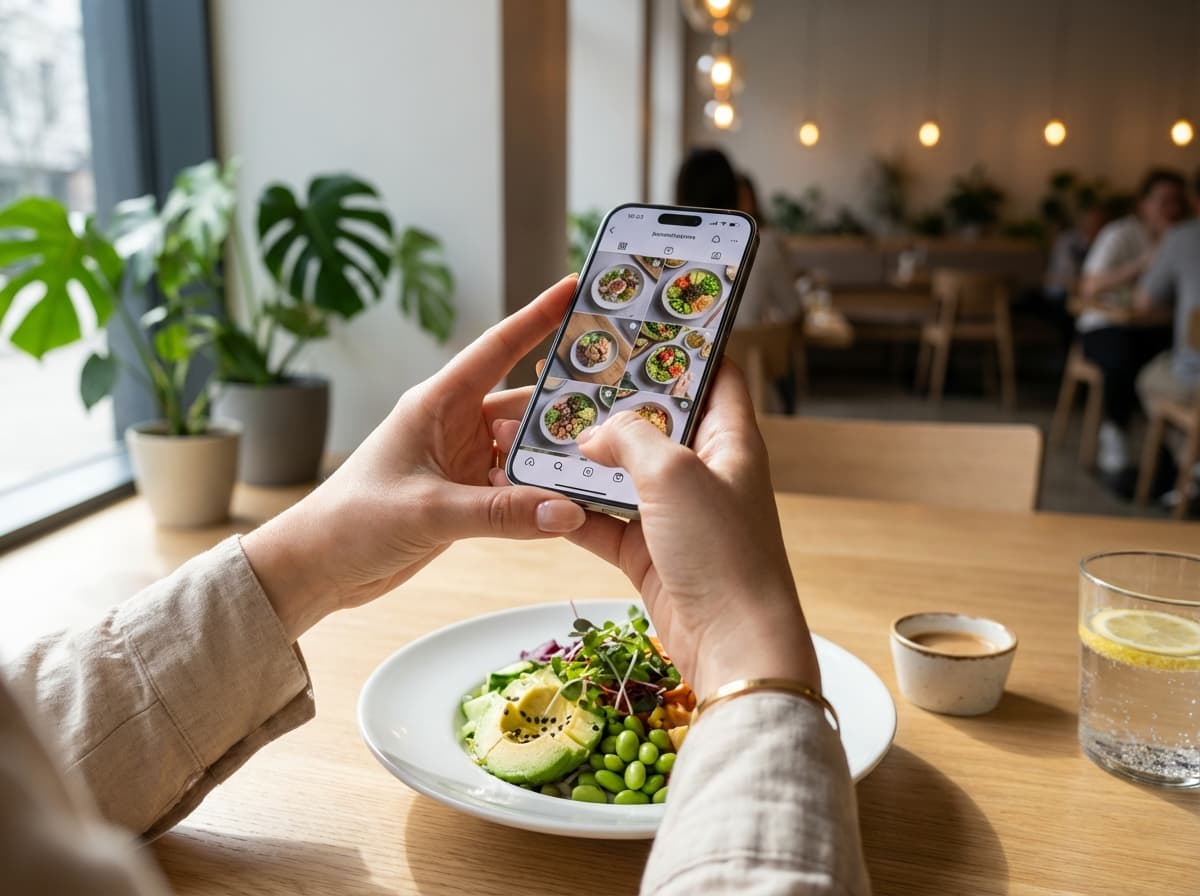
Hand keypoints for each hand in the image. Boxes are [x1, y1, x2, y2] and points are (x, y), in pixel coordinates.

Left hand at [242, 275, 586, 640]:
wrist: (319, 567)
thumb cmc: (354, 521)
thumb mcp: (430, 511)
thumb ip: (501, 513)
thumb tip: (568, 510)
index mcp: (437, 404)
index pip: (497, 349)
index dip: (536, 317)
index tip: (574, 289)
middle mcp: (454, 425)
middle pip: (523, 403)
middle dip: (567, 399)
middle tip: (621, 390)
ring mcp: (462, 461)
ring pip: (524, 448)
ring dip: (557, 454)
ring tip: (609, 454)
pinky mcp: (466, 496)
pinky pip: (517, 486)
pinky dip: (542, 491)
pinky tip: (575, 496)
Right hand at [495, 362, 818, 699]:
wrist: (732, 644)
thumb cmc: (722, 550)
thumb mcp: (675, 474)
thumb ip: (630, 438)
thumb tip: (595, 434)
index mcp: (730, 439)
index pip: (714, 374)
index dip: (682, 347)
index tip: (637, 325)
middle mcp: (704, 471)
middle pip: (655, 421)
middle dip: (611, 402)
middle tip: (566, 377)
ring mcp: (674, 513)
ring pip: (620, 471)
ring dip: (581, 456)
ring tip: (537, 428)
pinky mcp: (648, 552)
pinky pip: (603, 518)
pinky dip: (573, 506)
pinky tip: (536, 488)